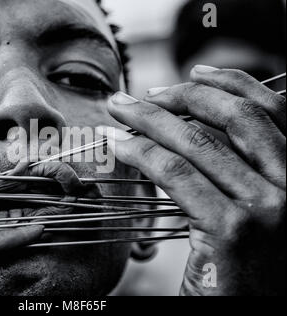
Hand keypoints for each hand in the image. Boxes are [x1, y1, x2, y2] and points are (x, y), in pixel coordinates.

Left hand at [107, 66, 285, 295]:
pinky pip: (176, 173)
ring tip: (118, 111)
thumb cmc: (249, 270)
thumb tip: (195, 129)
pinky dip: (141, 152)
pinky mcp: (232, 230)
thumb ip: (241, 171)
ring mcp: (267, 208)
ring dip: (149, 118)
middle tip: (139, 95)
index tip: (193, 73)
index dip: (229, 83)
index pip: (271, 112)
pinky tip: (119, 144)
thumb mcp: (258, 210)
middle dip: (179, 96)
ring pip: (197, 141)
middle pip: (233, 117)